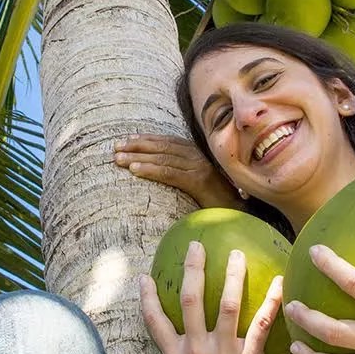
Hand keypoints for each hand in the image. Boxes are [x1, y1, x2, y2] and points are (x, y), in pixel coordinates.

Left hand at [115, 134, 242, 208]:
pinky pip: (170, 173)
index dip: (145, 139)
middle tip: (115, 149)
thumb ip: (182, 172)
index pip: (167, 141)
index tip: (126, 140)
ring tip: (119, 159)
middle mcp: (198, 155)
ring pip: (163, 158)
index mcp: (196, 153)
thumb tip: (160, 171)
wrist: (239, 214)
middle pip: (162, 147)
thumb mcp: (197, 182)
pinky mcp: (200, 181)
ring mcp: (200, 167)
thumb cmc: (216, 201)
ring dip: (138, 157)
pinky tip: (135, 171)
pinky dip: (151, 170)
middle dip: (136, 146)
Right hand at [140, 241, 284, 353]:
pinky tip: (278, 283)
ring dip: (232, 276)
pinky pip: (260, 325)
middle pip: (190, 301)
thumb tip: (186, 326)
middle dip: (192, 270)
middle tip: (196, 245)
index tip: (143, 277)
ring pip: (226, 306)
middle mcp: (196, 352)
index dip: (147, 298)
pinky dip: (271, 301)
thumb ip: (184, 351)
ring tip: (236, 254)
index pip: (155, 322)